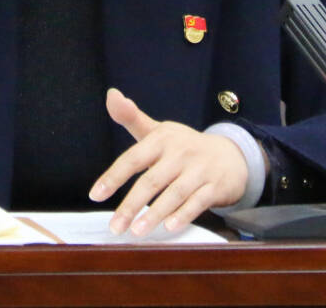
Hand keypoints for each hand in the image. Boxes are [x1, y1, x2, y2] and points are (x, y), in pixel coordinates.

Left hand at [89, 88, 248, 235]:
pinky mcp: (215, 186)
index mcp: (161, 139)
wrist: (229, 155)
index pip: (133, 158)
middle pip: (151, 180)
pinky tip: (169, 227)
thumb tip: (111, 94)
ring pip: (174, 193)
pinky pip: (198, 202)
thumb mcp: (158, 130)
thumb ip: (131, 117)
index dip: (113, 176)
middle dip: (131, 205)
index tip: (96, 195)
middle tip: (115, 226)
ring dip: (154, 214)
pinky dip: (184, 215)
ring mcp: (199, 170)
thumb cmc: (184, 146)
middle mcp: (180, 153)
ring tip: (136, 231)